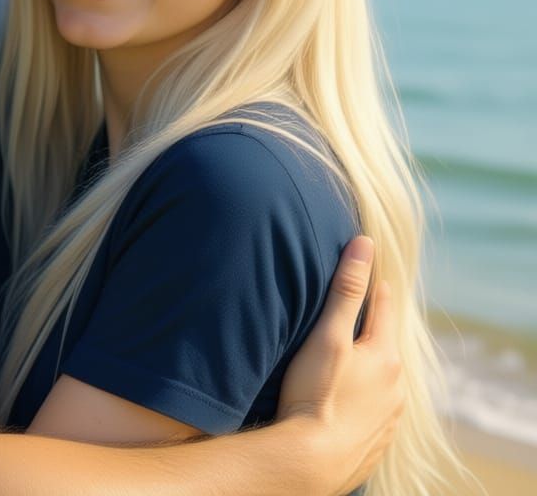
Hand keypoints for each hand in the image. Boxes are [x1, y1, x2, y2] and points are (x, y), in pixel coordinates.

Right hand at [277, 236, 403, 495]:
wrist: (310, 461)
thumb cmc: (315, 393)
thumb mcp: (327, 336)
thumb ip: (347, 291)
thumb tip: (364, 245)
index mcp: (386, 355)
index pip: (384, 305)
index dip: (371, 284)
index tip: (362, 269)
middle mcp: (396, 385)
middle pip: (386, 341)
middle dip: (370, 324)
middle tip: (348, 309)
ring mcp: (390, 416)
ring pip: (383, 376)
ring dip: (368, 362)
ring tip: (344, 354)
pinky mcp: (377, 439)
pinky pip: (376, 406)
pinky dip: (364, 394)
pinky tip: (345, 396)